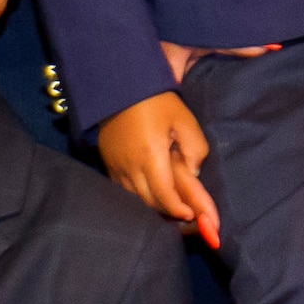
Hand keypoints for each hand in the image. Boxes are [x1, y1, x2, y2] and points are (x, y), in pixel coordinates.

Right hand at [96, 94, 222, 247]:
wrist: (120, 88)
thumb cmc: (157, 103)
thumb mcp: (185, 121)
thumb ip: (195, 150)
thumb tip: (194, 174)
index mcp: (151, 156)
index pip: (165, 196)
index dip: (179, 210)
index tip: (192, 215)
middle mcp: (130, 167)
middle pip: (150, 203)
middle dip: (169, 213)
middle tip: (187, 215)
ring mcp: (116, 168)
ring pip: (136, 200)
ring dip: (155, 207)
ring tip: (171, 207)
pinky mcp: (108, 166)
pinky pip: (125, 191)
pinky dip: (140, 198)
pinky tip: (152, 195)